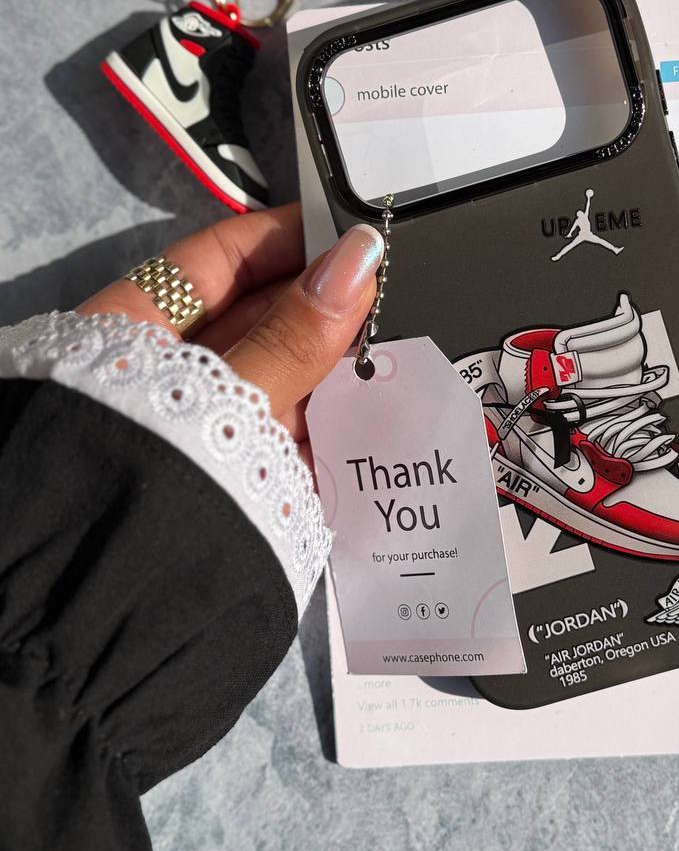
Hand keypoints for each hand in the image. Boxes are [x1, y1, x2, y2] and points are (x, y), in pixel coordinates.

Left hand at [78, 204, 383, 466]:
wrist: (105, 619)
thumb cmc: (157, 474)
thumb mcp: (231, 395)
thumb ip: (297, 333)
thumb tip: (359, 254)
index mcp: (133, 330)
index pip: (217, 259)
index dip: (286, 239)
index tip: (353, 231)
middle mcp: (165, 373)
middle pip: (256, 318)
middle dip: (325, 305)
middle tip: (397, 290)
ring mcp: (200, 427)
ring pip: (279, 377)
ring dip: (336, 368)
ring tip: (402, 348)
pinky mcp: (233, 479)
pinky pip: (287, 433)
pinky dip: (330, 423)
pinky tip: (380, 413)